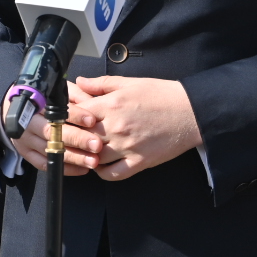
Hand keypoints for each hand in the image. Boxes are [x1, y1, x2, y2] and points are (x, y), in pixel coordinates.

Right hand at [5, 81, 103, 175]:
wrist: (17, 110)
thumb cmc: (47, 99)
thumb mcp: (61, 92)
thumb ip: (77, 95)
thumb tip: (93, 102)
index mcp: (37, 103)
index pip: (57, 109)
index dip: (75, 115)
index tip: (92, 120)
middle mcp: (29, 122)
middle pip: (52, 132)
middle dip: (77, 139)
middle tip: (97, 145)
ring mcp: (26, 139)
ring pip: (50, 151)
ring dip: (74, 158)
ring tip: (94, 161)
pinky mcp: (26, 153)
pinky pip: (45, 164)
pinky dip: (64, 169)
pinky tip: (82, 169)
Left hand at [73, 75, 201, 180]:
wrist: (190, 112)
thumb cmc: (162, 95)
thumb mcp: (130, 82)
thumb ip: (102, 84)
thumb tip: (80, 82)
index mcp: (111, 105)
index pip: (76, 115)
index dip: (67, 119)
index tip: (66, 121)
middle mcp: (115, 127)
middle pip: (81, 138)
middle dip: (74, 139)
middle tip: (71, 139)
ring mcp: (126, 147)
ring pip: (93, 158)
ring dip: (87, 156)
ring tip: (86, 152)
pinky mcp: (138, 162)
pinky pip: (112, 174)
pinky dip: (102, 173)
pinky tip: (101, 165)